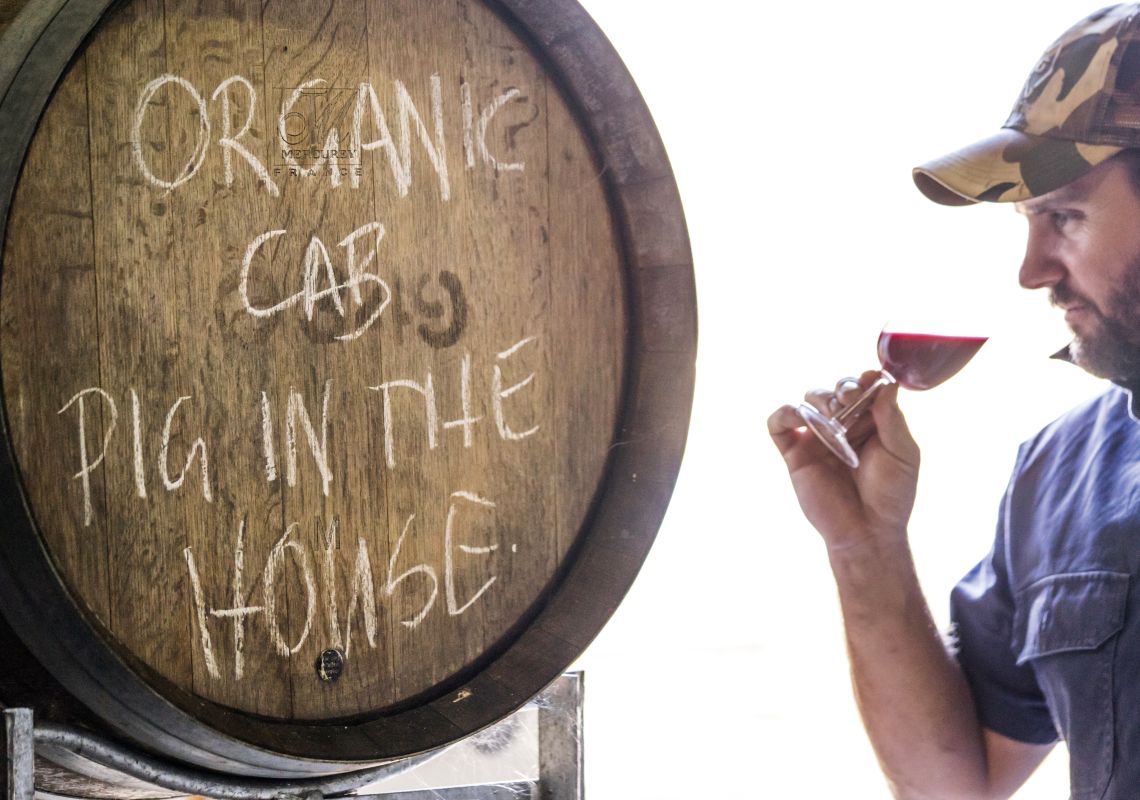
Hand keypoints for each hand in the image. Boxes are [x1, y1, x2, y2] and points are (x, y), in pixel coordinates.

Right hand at [768, 370, 919, 552]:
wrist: (867, 531)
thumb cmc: (891, 495)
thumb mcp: (902, 453)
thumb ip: (892, 418)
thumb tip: (887, 381)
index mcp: (871, 423)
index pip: (864, 388)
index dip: (865, 380)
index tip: (870, 379)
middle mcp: (843, 426)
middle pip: (835, 389)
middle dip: (844, 389)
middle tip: (851, 402)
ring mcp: (817, 438)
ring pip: (809, 400)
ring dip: (820, 400)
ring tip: (833, 421)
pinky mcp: (794, 453)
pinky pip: (778, 424)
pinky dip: (784, 413)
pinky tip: (800, 419)